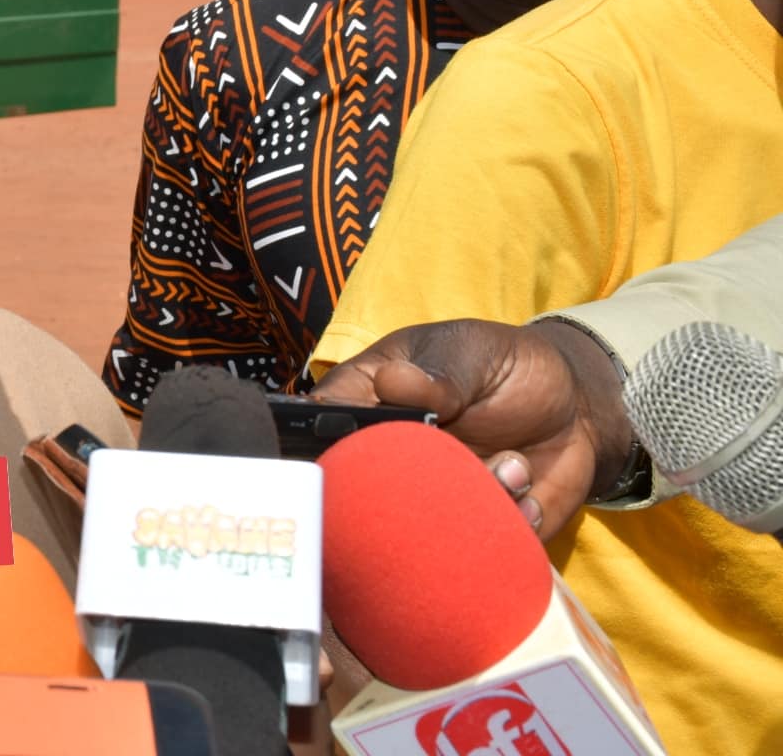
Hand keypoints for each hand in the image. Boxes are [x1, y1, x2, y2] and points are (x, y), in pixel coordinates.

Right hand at [312, 318, 634, 539]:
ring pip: (427, 525)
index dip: (336, 446)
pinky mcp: (472, 527)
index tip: (373, 448)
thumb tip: (392, 383)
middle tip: (462, 452)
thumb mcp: (471, 351)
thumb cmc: (504, 365)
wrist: (575, 406)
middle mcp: (388, 457)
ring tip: (516, 465)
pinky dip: (513, 519)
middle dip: (419, 483)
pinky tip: (529, 485)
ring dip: (482, 496)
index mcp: (368, 400)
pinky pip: (478, 545)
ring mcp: (428, 496)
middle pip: (365, 490)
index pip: (322, 426)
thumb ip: (438, 373)